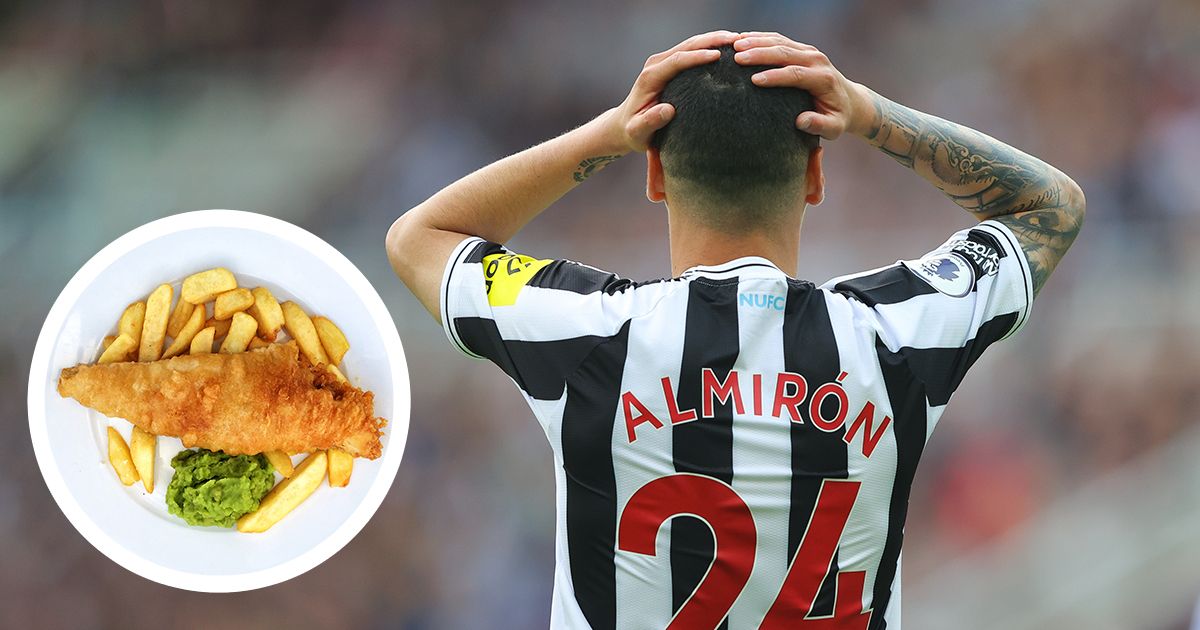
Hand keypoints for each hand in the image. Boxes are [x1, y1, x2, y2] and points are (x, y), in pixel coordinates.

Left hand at [603, 30, 738, 153]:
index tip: (718, 56)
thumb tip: (668, 110)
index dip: (698, 56)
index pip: (677, 61)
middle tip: (738, 40)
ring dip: (714, 39)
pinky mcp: (669, 65)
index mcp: (650, 77)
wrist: (625, 126)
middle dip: (712, 40)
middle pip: (687, 46)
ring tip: (739, 40)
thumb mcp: (638, 133)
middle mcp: (656, 65)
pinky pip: (692, 51)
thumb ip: (650, 122)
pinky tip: (728, 48)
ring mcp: (663, 63)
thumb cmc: (634, 132)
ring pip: (691, 44)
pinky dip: (710, 46)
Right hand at [732, 32, 872, 139]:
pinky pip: (780, 39)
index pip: (796, 74)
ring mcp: (809, 52)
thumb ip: (819, 125)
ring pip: (780, 42)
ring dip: (757, 42)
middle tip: (737, 58)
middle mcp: (817, 61)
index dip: (775, 76)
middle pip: (786, 53)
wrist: (848, 100)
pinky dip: (761, 38)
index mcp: (823, 79)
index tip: (754, 80)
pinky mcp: (802, 49)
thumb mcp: (834, 128)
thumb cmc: (837, 117)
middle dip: (760, 54)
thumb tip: (800, 121)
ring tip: (735, 45)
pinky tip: (743, 40)